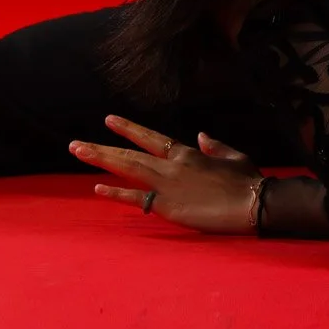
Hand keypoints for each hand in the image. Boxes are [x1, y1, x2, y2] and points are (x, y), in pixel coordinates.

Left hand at [70, 115, 262, 234]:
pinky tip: (98, 189)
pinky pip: (136, 199)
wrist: (252, 204)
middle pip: (129, 154)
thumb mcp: (233, 156)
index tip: (109, 120)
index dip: (129, 129)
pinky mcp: (167, 207)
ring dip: (101, 161)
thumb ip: (214, 146)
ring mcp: (166, 186)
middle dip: (101, 148)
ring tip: (79, 153)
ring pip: (127, 170)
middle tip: (75, 145)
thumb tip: (201, 136)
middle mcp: (171, 166)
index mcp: (187, 153)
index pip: (150, 138)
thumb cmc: (247, 181)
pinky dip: (116, 193)